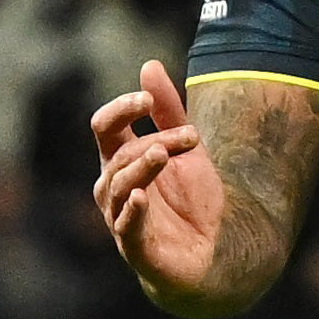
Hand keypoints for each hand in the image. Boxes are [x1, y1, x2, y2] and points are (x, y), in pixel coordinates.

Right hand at [88, 66, 228, 300]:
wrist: (214, 253)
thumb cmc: (192, 201)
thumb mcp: (186, 148)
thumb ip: (168, 110)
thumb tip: (149, 65)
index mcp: (120, 161)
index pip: (105, 127)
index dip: (121, 110)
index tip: (147, 100)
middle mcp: (114, 188)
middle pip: (119, 154)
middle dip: (155, 140)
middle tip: (192, 137)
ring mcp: (121, 218)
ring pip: (120, 186)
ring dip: (142, 167)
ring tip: (165, 153)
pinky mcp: (136, 247)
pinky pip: (126, 227)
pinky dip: (132, 212)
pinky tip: (143, 197)